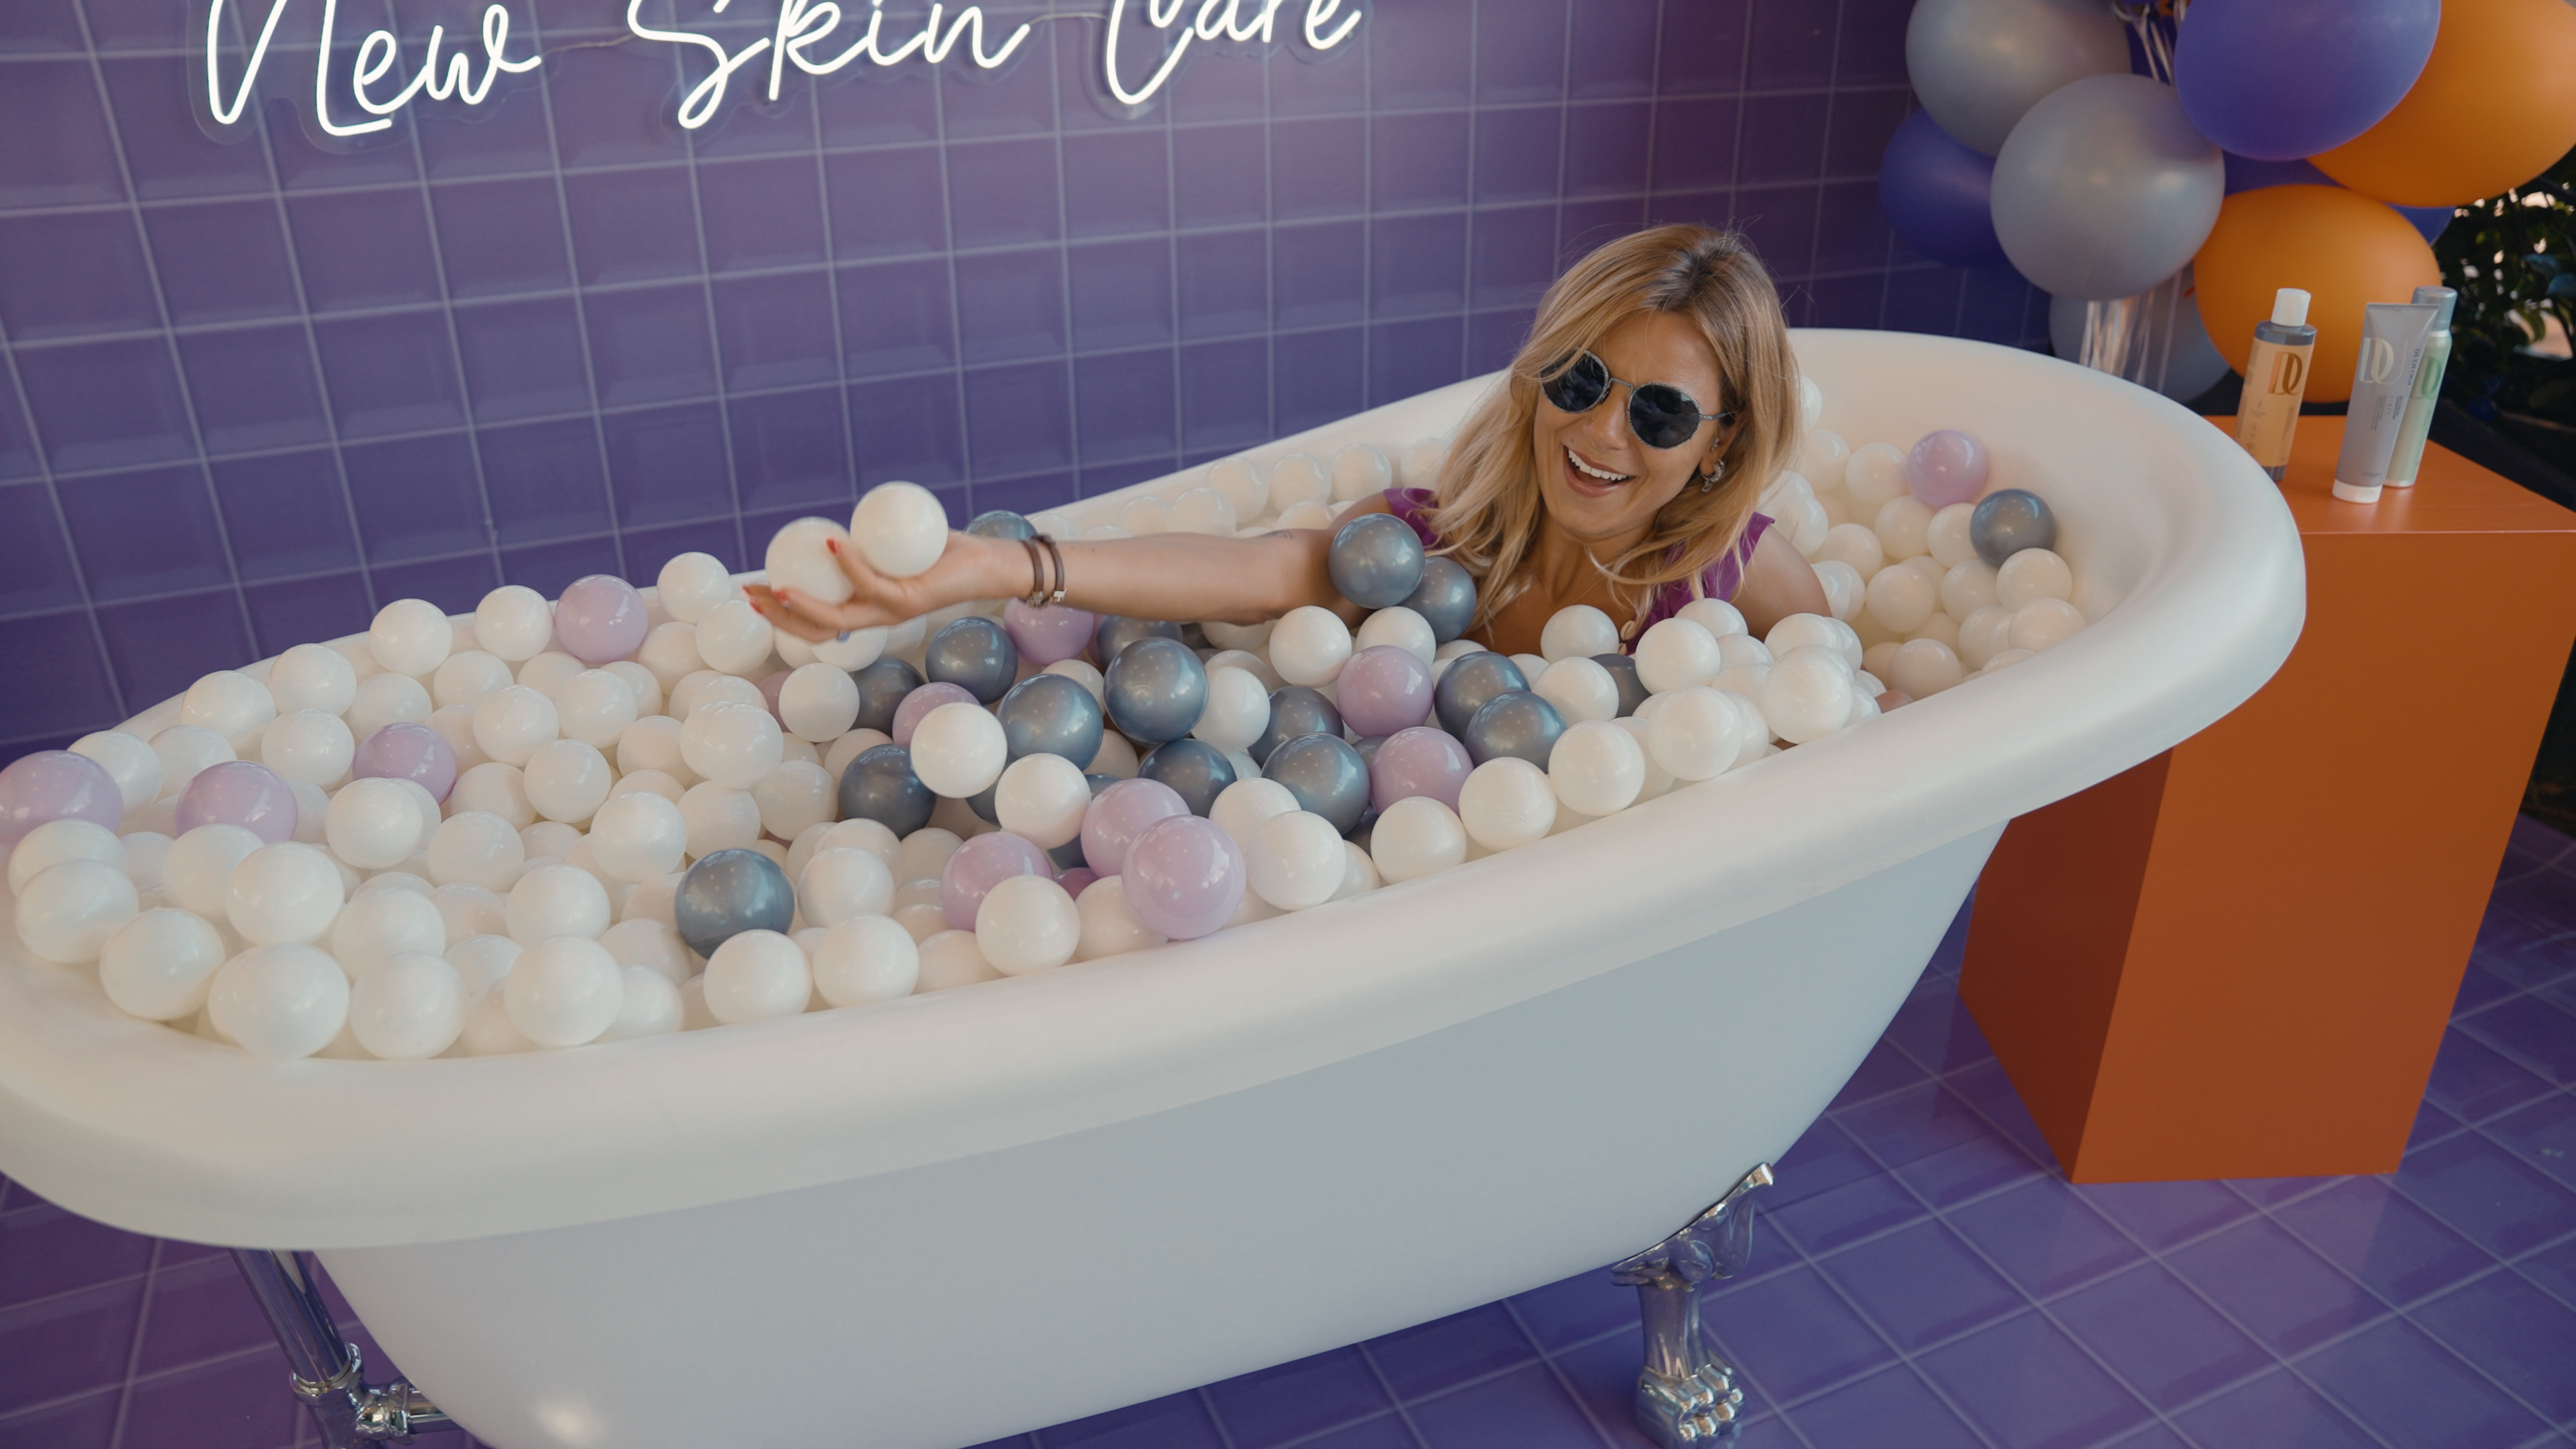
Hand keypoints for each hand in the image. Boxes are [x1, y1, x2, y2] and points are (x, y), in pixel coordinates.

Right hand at [745, 532, 1000, 641]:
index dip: (782, 613)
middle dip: (780, 615)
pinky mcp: (909, 600)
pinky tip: (832, 543)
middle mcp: (877, 616)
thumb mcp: (895, 545)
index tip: (754, 590)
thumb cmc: (944, 550)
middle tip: (751, 591)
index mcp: (868, 607)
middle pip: (816, 628)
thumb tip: (836, 523)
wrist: (987, 563)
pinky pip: (871, 584)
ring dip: (805, 605)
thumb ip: (868, 541)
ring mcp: (891, 612)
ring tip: (780, 586)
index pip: (817, 621)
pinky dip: (849, 564)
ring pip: (838, 618)